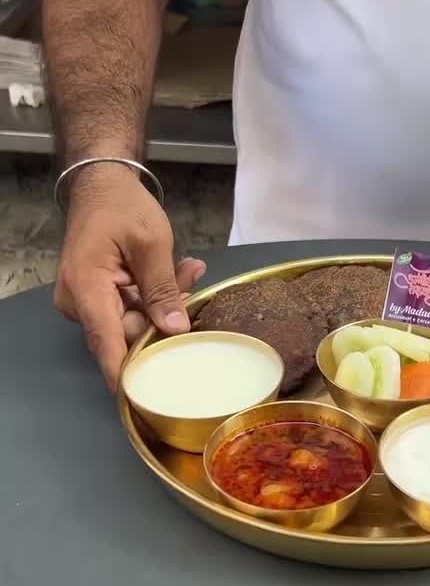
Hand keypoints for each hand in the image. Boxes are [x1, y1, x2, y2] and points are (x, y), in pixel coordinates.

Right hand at [54, 166, 205, 389]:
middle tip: (192, 285)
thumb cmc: (122, 206)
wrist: (101, 184)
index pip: (107, 346)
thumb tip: (176, 331)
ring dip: (165, 301)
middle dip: (165, 319)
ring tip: (188, 269)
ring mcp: (88, 303)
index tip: (150, 402)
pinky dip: (155, 295)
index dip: (129, 377)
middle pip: (127, 335)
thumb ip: (164, 289)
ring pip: (134, 321)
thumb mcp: (151, 243)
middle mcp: (80, 304)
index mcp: (86, 290)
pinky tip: (180, 272)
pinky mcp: (100, 299)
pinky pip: (131, 309)